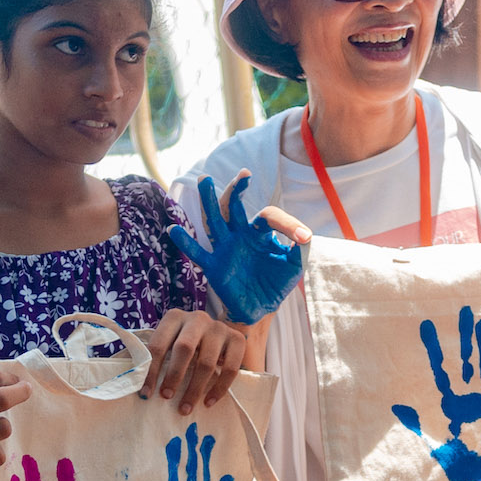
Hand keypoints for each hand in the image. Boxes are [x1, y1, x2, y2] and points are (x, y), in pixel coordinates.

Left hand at [141, 310, 247, 415]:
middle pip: (184, 349)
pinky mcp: (238, 339)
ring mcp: (219, 328)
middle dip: (174, 376)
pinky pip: (231, 368)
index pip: (158, 345)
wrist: (217, 334)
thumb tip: (134, 381)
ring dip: (195, 389)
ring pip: (207, 362)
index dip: (151, 371)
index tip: (146, 394)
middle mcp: (197, 318)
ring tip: (185, 407)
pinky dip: (219, 388)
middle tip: (166, 396)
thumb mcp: (169, 342)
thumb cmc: (185, 343)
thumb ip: (156, 355)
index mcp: (174, 317)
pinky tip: (208, 402)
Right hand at [168, 172, 311, 323]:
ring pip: (214, 220)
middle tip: (244, 174)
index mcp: (260, 232)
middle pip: (233, 206)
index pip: (269, 217)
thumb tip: (305, 237)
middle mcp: (240, 235)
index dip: (287, 224)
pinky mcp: (214, 265)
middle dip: (237, 189)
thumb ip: (300, 250)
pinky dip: (185, 242)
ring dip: (209, 200)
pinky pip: (197, 252)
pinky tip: (174, 230)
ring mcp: (225, 248)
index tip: (304, 237)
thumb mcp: (294, 266)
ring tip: (204, 179)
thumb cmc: (277, 282)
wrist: (261, 307)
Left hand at [392, 306, 480, 480]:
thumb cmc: (458, 464)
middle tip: (462, 309)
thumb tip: (396, 405)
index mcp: (451, 404)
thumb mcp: (432, 443)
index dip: (435, 350)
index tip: (427, 326)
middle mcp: (470, 399)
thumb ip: (417, 423)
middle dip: (464, 337)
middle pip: (466, 361)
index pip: (441, 371)